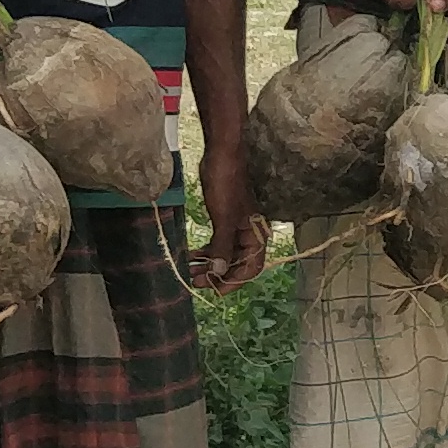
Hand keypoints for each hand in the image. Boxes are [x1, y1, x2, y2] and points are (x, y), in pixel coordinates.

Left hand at [189, 136, 270, 291]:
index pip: (252, 267)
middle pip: (238, 264)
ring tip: (191, 272)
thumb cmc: (226, 184)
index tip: (215, 291)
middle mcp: (250, 234)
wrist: (221, 157)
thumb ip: (222, 247)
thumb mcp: (224, 218)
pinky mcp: (225, 221)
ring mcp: (237, 228)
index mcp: (257, 234)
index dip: (234, 281)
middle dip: (218, 275)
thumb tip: (218, 274)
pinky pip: (218, 244)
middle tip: (196, 282)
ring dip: (210, 265)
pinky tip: (192, 257)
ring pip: (226, 255)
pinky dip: (206, 252)